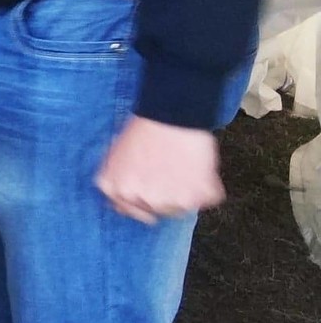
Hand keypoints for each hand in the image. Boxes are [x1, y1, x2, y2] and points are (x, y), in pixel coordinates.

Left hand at [95, 115, 223, 223]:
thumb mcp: (116, 155)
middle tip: (169, 167)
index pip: (132, 209)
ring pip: (183, 206)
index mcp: (118, 190)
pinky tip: (197, 164)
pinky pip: (207, 198)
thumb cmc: (145, 128)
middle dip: (165, 192)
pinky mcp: (196, 198)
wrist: (171, 113)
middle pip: (160, 209)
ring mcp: (170, 203)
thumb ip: (118, 182)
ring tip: (183, 163)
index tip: (153, 185)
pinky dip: (207, 185)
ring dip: (186, 190)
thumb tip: (123, 205)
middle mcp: (142, 201)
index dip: (145, 196)